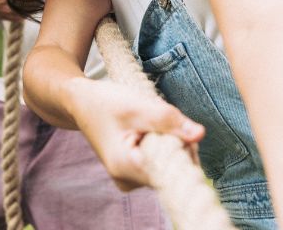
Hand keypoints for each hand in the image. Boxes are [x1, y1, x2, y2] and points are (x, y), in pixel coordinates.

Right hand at [68, 79, 203, 190]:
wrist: (82, 102)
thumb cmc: (105, 102)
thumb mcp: (138, 106)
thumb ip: (169, 120)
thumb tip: (200, 134)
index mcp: (126, 167)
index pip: (172, 170)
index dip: (181, 147)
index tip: (173, 126)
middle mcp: (128, 181)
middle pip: (173, 168)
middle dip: (177, 142)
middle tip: (159, 118)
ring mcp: (131, 179)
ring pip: (169, 164)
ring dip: (170, 141)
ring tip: (149, 123)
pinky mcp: (135, 172)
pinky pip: (162, 162)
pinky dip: (163, 144)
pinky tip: (148, 131)